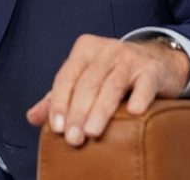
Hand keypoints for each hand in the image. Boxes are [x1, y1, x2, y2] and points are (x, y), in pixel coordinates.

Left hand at [26, 34, 189, 146]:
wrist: (157, 60)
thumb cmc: (114, 73)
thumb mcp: (85, 79)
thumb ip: (59, 97)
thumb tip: (32, 117)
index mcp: (85, 50)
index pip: (66, 76)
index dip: (60, 103)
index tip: (57, 128)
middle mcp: (106, 50)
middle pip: (88, 83)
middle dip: (78, 112)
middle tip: (73, 139)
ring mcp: (130, 58)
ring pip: (112, 85)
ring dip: (100, 110)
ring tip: (92, 132)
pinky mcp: (152, 70)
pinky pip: (145, 84)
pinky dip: (139, 97)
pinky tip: (133, 113)